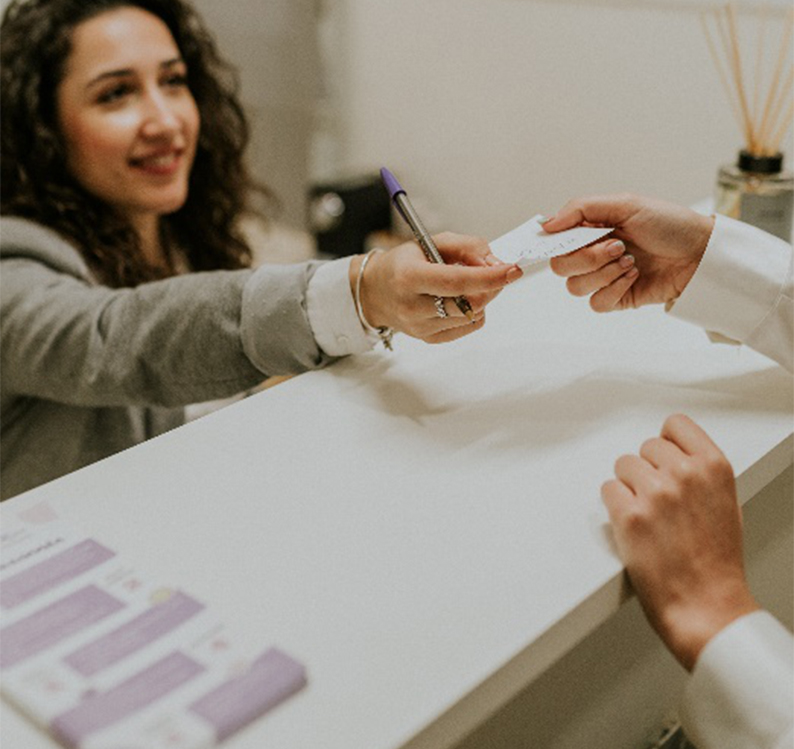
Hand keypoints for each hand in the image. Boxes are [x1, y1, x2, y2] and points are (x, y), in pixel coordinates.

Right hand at [352, 232, 522, 343]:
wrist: (375, 292)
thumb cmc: (403, 264)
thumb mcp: (430, 242)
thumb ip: (466, 247)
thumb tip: (495, 262)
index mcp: (409, 277)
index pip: (456, 281)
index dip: (489, 277)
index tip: (512, 270)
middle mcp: (412, 307)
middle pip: (468, 303)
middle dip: (491, 286)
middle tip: (495, 271)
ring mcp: (421, 327)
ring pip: (472, 315)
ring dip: (481, 297)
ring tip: (466, 284)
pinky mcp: (430, 339)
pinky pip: (468, 326)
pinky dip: (473, 310)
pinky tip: (459, 299)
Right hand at [543, 194, 714, 311]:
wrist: (701, 254)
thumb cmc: (670, 224)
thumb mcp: (626, 204)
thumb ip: (581, 209)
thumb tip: (546, 224)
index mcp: (591, 229)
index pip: (556, 240)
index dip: (554, 243)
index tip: (563, 241)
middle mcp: (594, 254)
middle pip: (560, 267)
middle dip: (586, 258)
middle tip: (617, 247)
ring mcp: (604, 278)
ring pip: (576, 287)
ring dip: (603, 273)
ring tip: (630, 261)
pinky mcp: (618, 298)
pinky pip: (597, 303)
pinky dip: (614, 289)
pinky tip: (634, 276)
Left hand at [602, 414, 758, 670]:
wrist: (707, 606)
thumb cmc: (717, 564)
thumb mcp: (726, 505)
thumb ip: (701, 475)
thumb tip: (675, 458)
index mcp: (714, 468)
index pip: (675, 424)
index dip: (665, 442)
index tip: (662, 456)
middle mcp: (685, 474)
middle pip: (645, 447)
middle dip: (646, 470)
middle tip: (656, 501)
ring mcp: (656, 493)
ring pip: (623, 465)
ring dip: (628, 487)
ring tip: (646, 515)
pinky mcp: (629, 515)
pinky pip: (607, 489)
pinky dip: (614, 506)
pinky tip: (630, 525)